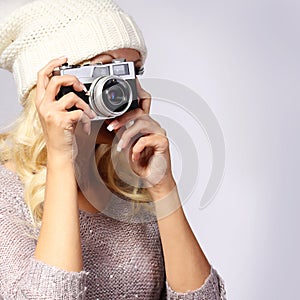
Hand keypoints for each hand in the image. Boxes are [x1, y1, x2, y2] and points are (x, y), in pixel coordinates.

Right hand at [35, 57, 95, 160]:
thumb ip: (60, 101)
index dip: (53, 64)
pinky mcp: (62, 121)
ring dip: (85, 105)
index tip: (63, 59)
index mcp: (42, 102)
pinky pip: (81, 112)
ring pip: (72, 96)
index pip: (42, 76)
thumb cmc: (61, 135)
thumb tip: (75, 88)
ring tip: (89, 114)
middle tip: (81, 88)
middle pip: (56, 80)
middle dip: (72, 79)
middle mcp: (44, 106)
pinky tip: (86, 127)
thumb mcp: (55, 115)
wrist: (60, 153)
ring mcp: (52, 113)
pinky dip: (87, 119)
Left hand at [107, 81, 175, 195]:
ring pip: (142, 123)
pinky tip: (133, 154)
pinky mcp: (162, 142)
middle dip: (123, 118)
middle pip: (139, 112)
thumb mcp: (126, 145)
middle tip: (111, 126)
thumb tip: (108, 122)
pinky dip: (137, 147)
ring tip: (120, 146)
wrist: (153, 180)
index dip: (136, 92)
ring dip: (127, 135)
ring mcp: (159, 133)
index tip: (128, 84)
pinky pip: (147, 138)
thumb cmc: (141, 163)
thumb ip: (120, 132)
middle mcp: (153, 125)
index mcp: (145, 124)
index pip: (141, 104)